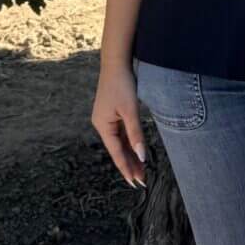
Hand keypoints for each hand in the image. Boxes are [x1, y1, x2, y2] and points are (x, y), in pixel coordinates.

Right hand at [91, 63, 146, 189]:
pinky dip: (129, 142)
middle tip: (141, 181)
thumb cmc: (122, 84)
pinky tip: (136, 151)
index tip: (135, 182)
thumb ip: (136, 134)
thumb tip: (141, 157)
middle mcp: (102, 124)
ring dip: (130, 154)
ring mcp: (107, 118)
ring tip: (141, 171)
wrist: (116, 62)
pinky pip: (121, 133)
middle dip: (129, 164)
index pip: (117, 153)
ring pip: (120, 142)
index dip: (126, 168)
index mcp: (103, 126)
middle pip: (118, 149)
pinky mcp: (112, 112)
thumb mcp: (131, 110)